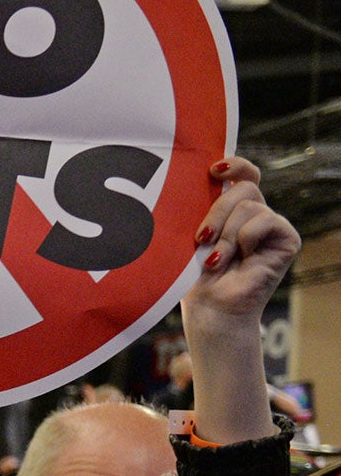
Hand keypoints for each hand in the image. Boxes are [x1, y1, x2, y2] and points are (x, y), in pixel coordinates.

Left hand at [185, 157, 298, 329]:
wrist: (209, 310)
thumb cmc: (192, 277)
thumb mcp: (190, 235)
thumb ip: (200, 208)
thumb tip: (200, 177)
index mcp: (231, 210)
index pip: (243, 174)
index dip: (234, 165)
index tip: (213, 170)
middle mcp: (255, 214)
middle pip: (243, 187)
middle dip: (217, 212)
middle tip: (200, 239)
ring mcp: (272, 226)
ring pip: (249, 206)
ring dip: (226, 234)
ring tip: (215, 260)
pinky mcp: (287, 239)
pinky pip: (265, 221)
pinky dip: (245, 239)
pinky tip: (238, 259)